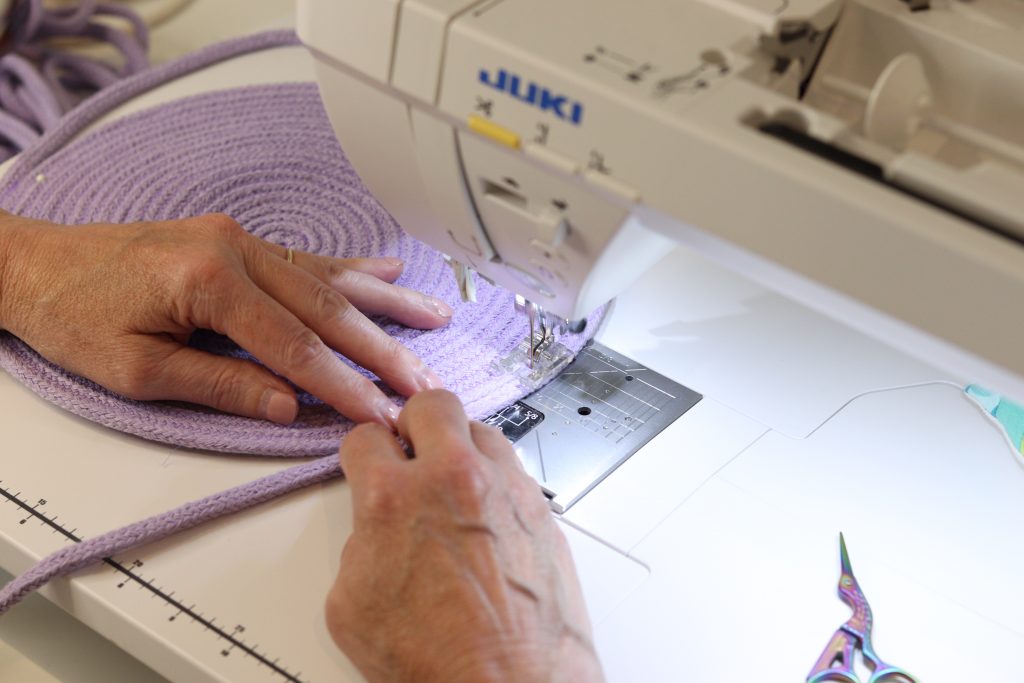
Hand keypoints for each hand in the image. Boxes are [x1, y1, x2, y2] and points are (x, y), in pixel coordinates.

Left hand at [0, 212, 451, 424]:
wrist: (32, 263)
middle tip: (425, 379)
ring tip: (433, 320)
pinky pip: (306, 257)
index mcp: (209, 282)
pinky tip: (388, 270)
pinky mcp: (236, 239)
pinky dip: (351, 268)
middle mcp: (234, 250)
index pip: (296, 347)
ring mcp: (239, 238)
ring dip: (384, 303)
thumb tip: (287, 406)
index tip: (382, 413)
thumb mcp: (137, 369)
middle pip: (327, 309)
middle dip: (382, 349)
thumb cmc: (72, 315)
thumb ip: (220, 383)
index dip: (344, 386)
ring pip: (328, 277)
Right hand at [328, 390, 604, 682]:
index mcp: (394, 499)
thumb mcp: (352, 606)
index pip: (367, 438)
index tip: (370, 459)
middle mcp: (453, 480)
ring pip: (481, 429)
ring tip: (454, 480)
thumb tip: (373, 533)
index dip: (364, 451)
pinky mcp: (541, 508)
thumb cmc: (438, 659)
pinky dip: (496, 480)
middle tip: (413, 447)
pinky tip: (487, 510)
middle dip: (415, 421)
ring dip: (462, 447)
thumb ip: (359, 546)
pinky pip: (515, 469)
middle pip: (431, 404)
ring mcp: (503, 489)